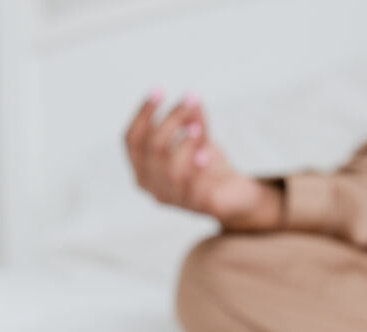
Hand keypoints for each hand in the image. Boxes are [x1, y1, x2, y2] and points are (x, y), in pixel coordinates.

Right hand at [124, 90, 281, 230]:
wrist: (235, 195)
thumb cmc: (208, 166)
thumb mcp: (198, 138)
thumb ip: (192, 120)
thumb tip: (192, 98)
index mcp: (142, 168)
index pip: (132, 141)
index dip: (143, 114)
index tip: (159, 90)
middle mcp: (152, 186)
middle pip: (151, 150)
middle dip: (171, 120)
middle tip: (191, 101)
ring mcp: (174, 199)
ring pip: (168, 170)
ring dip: (183, 143)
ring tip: (198, 128)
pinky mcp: (198, 206)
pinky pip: (193, 187)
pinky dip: (197, 167)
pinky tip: (206, 153)